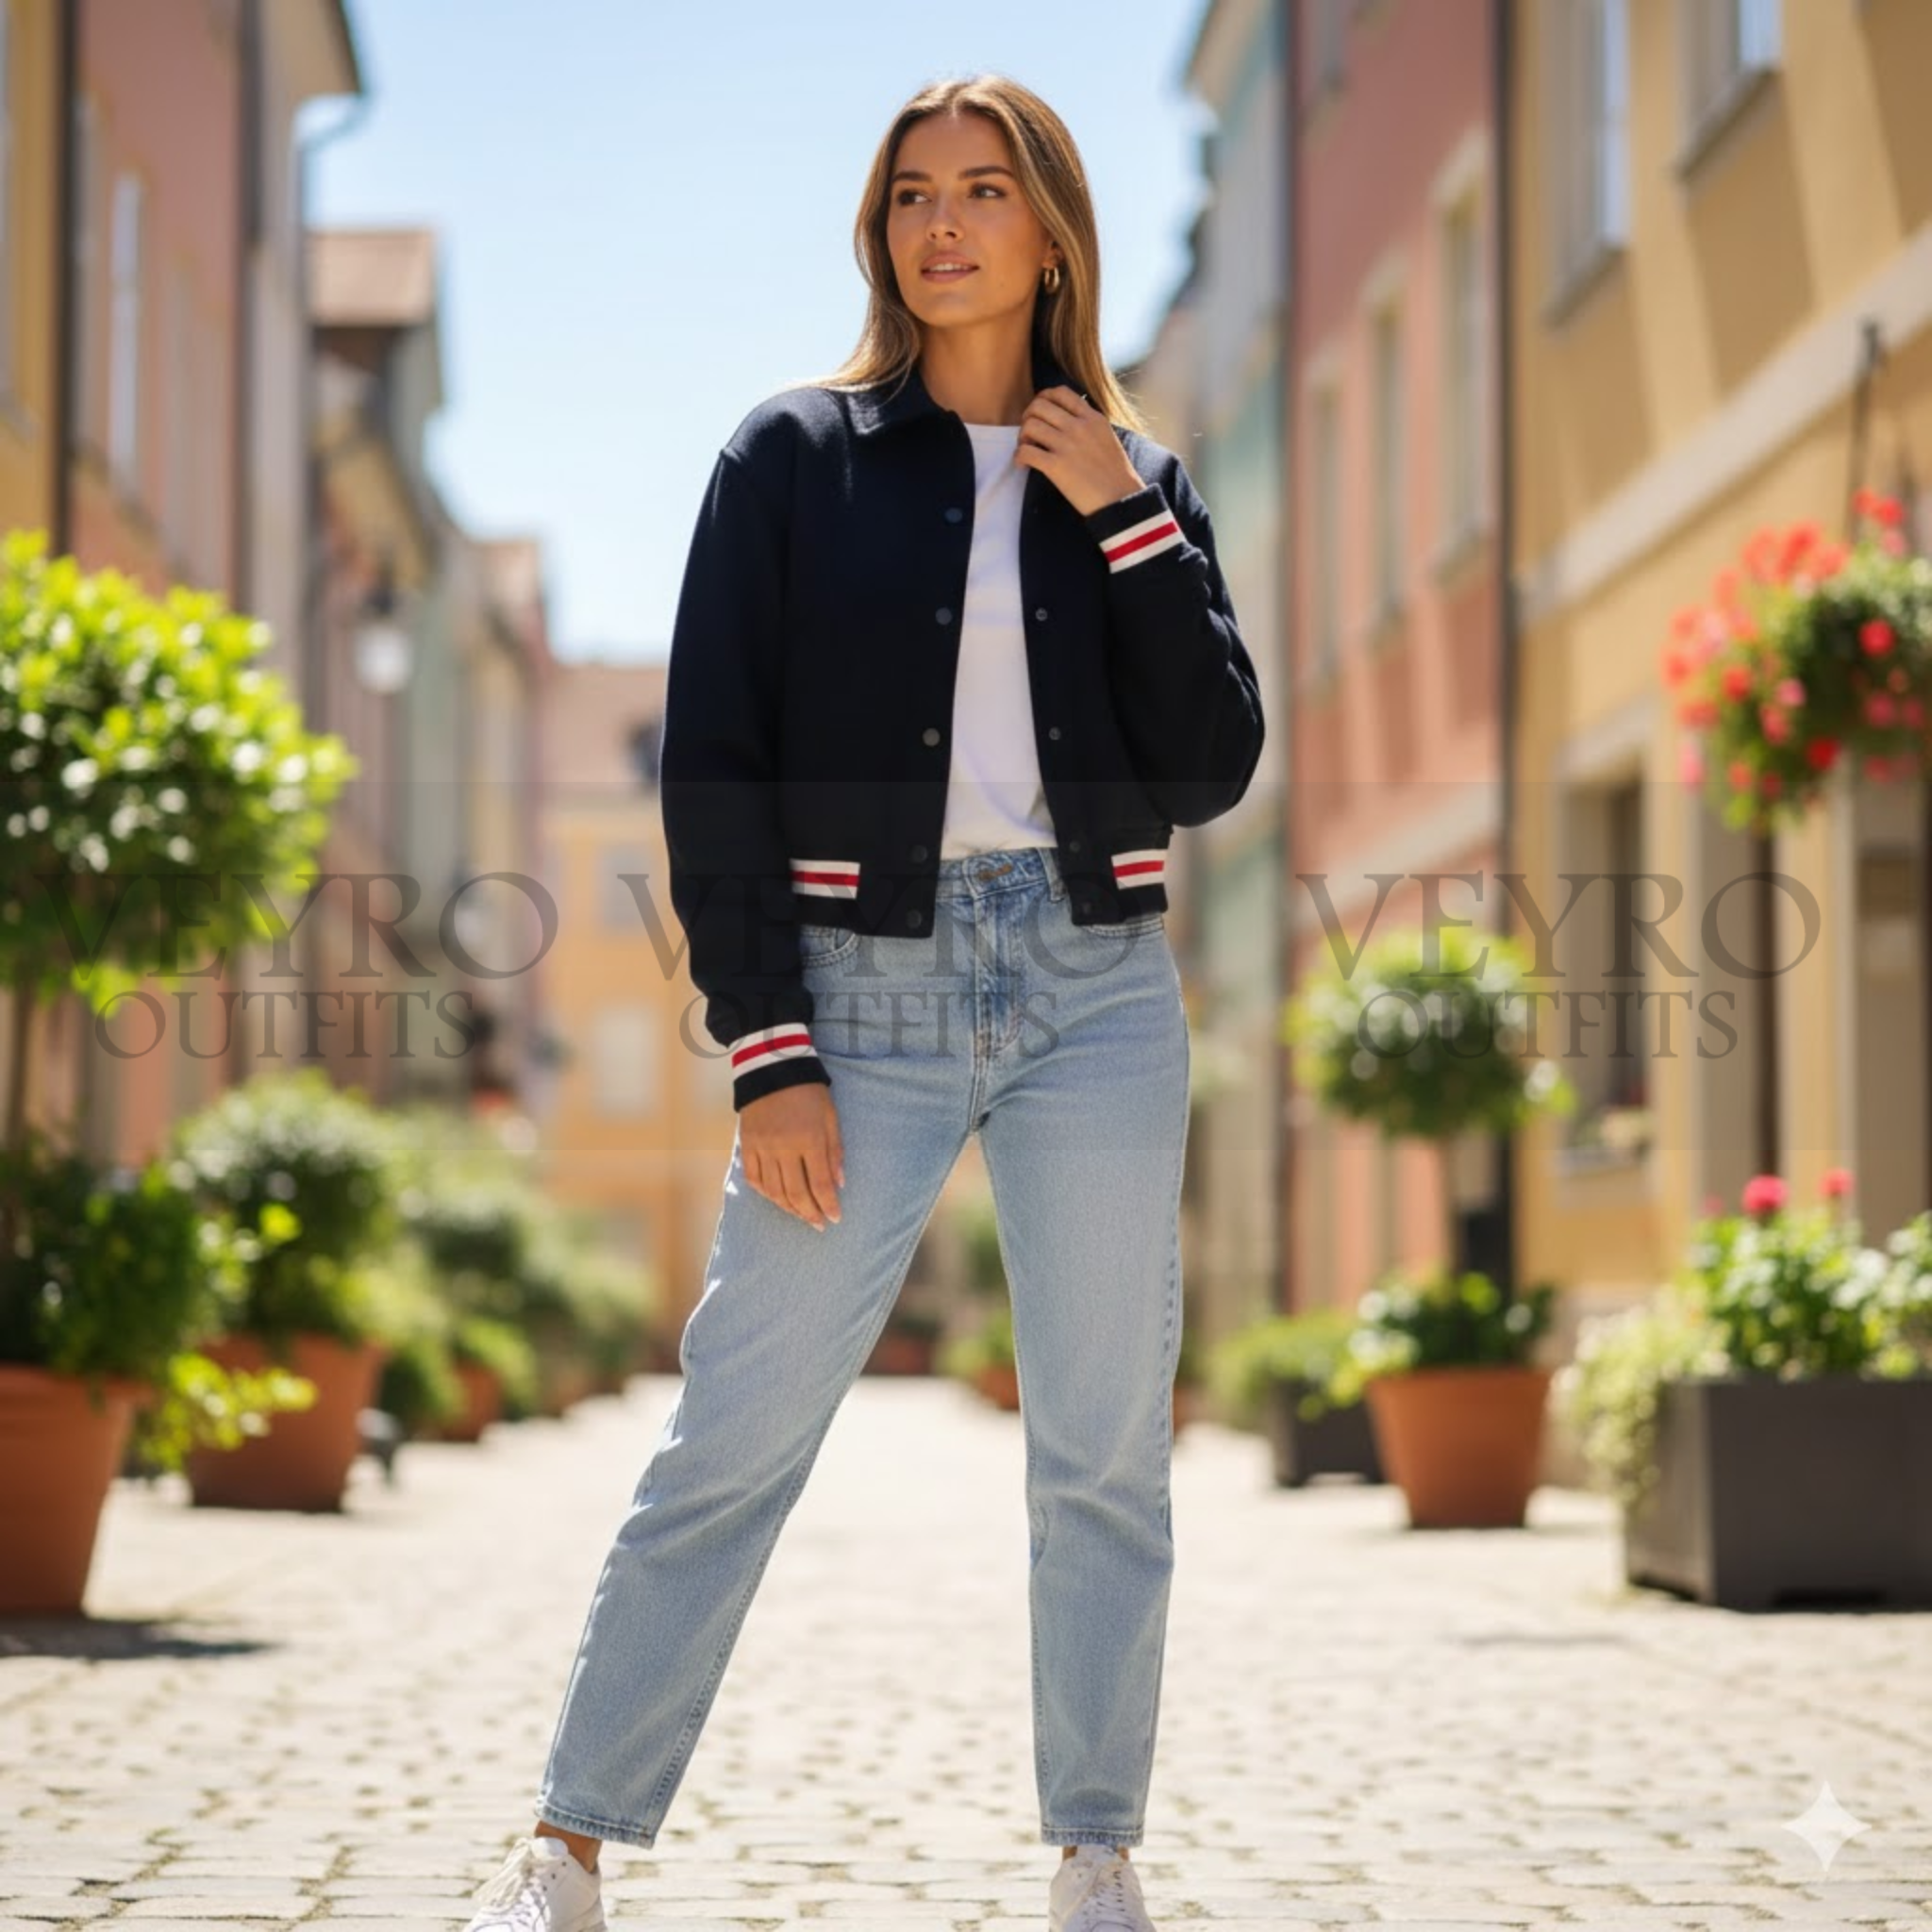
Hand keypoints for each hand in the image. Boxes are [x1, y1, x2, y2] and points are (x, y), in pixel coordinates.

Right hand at [740, 1081, 844, 1231]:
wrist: (772, 1068)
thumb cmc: (809, 1092)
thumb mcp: (830, 1117)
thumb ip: (835, 1152)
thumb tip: (839, 1184)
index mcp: (809, 1140)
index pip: (820, 1184)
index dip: (828, 1205)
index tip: (835, 1219)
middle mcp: (784, 1148)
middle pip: (796, 1192)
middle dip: (809, 1213)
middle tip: (818, 1225)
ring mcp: (762, 1148)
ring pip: (773, 1190)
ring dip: (788, 1208)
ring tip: (801, 1215)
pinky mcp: (747, 1145)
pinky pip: (754, 1178)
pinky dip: (765, 1193)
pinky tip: (777, 1199)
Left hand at [1014, 386, 1147, 516]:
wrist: (1121, 499)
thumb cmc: (1115, 475)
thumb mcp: (1107, 437)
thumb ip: (1089, 425)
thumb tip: (1066, 420)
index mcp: (1092, 418)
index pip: (1060, 392)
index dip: (1043, 398)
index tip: (1039, 412)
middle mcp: (1079, 427)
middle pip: (1039, 406)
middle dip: (1028, 417)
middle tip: (1029, 433)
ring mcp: (1067, 445)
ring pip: (1029, 426)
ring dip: (1022, 437)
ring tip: (1027, 448)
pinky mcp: (1056, 466)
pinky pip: (1025, 452)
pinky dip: (1019, 457)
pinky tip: (1023, 465)